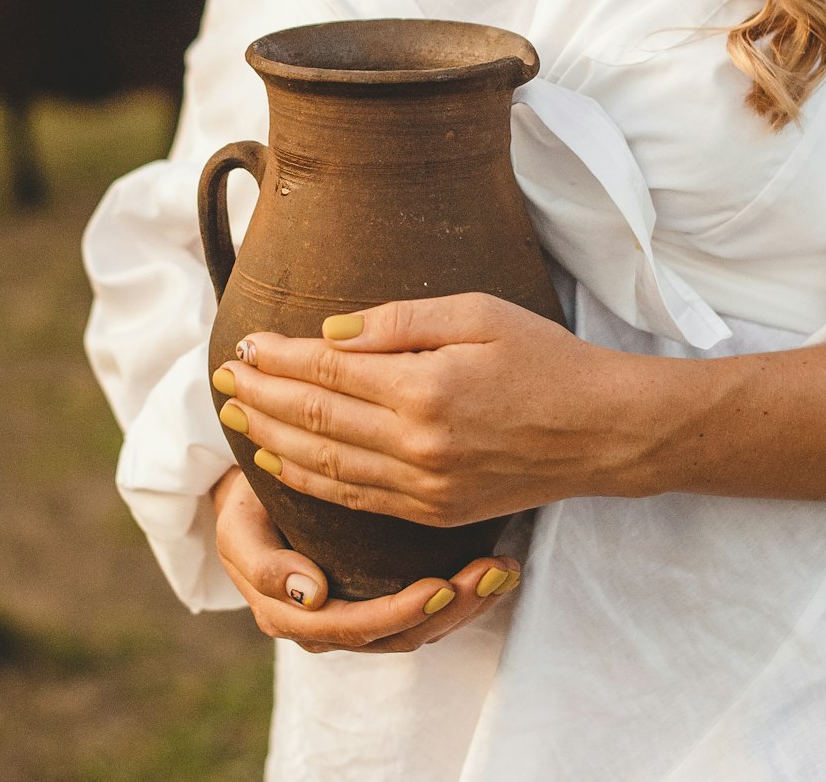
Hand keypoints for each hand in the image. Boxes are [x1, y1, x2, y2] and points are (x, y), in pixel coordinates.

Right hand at [211, 466, 521, 653]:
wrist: (248, 492)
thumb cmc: (244, 504)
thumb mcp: (239, 530)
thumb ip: (264, 564)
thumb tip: (312, 594)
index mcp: (293, 617)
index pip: (357, 627)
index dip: (401, 612)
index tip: (442, 585)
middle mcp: (330, 626)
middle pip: (401, 635)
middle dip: (453, 607)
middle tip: (492, 572)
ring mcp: (357, 614)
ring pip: (421, 628)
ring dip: (468, 602)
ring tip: (504, 569)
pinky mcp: (380, 596)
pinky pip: (425, 609)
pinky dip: (464, 592)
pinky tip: (495, 567)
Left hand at [213, 293, 653, 526]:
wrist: (602, 431)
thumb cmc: (545, 358)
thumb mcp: (479, 314)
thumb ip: (399, 322)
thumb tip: (330, 332)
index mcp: (424, 389)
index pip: (327, 371)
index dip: (278, 358)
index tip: (244, 344)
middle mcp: (417, 445)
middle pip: (315, 419)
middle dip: (262, 395)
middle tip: (223, 376)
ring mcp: (425, 487)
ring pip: (325, 464)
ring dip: (273, 438)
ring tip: (237, 415)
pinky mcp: (436, 511)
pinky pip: (355, 498)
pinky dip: (309, 480)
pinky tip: (281, 461)